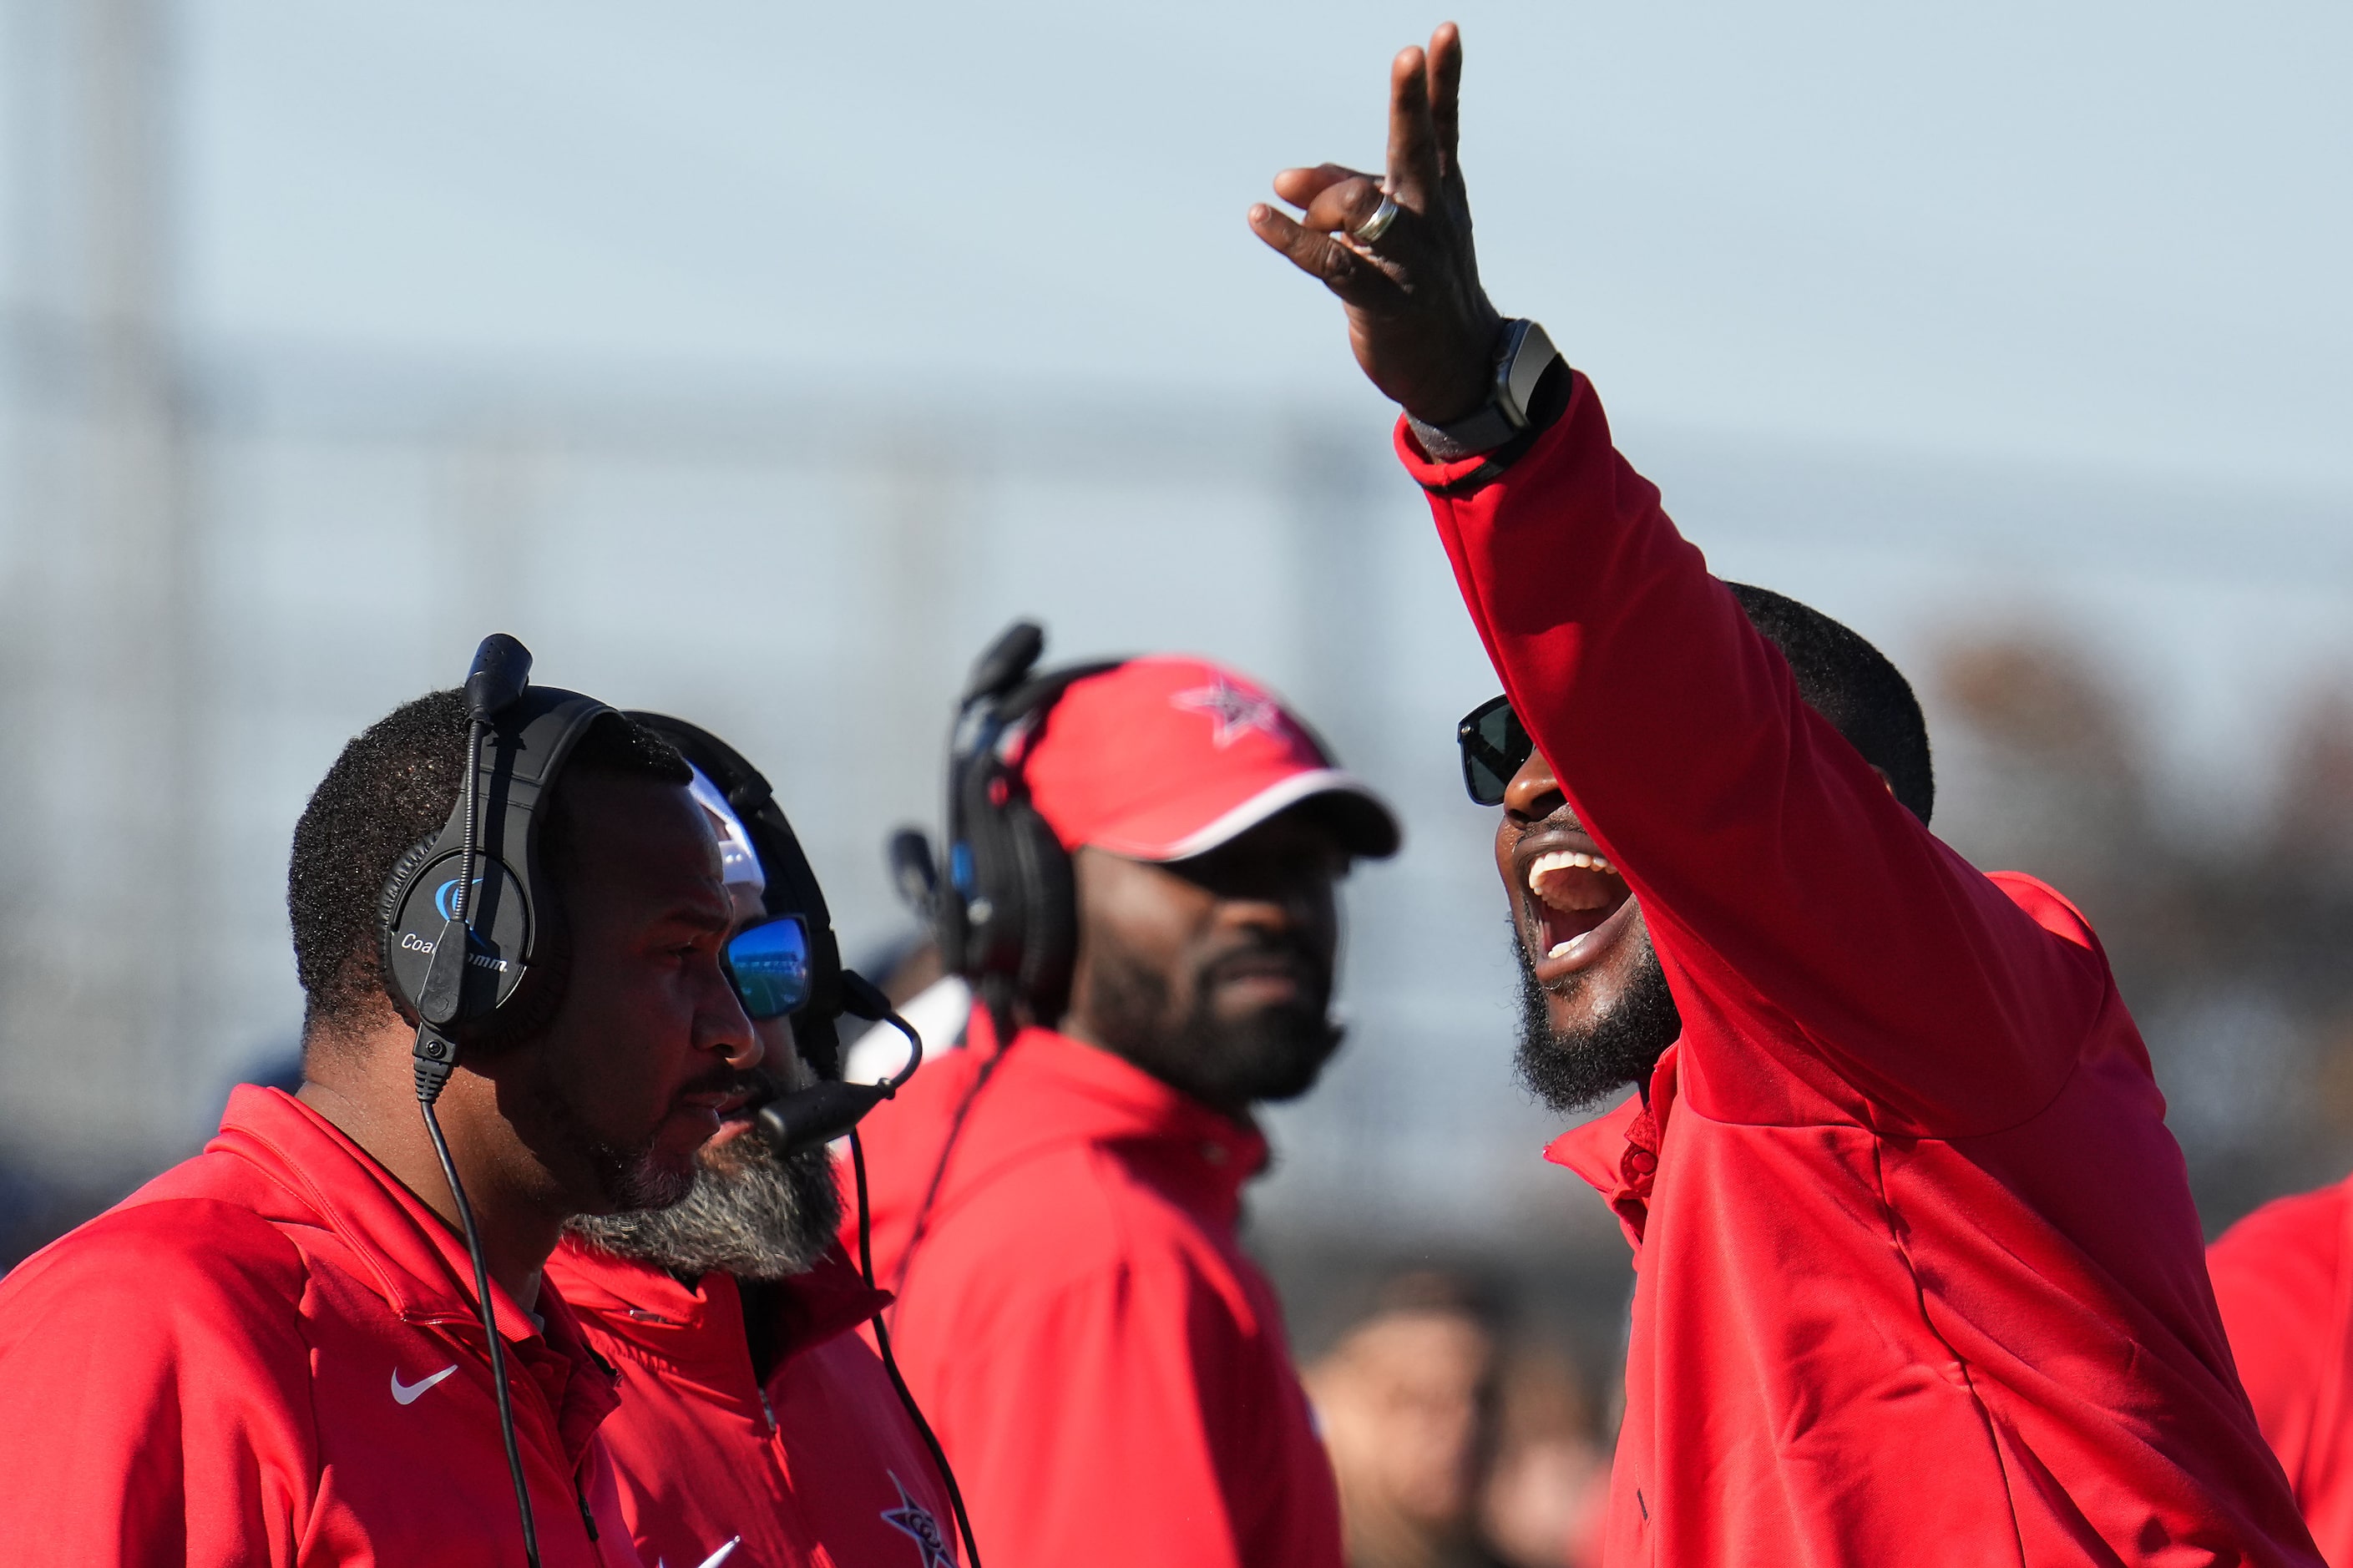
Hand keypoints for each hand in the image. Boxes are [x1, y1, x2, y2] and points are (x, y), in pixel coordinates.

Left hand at [1250, 23, 1505, 426]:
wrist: (1457, 364)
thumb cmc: (1419, 285)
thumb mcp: (1390, 231)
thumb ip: (1340, 191)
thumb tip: (1283, 178)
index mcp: (1440, 193)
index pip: (1441, 127)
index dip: (1442, 81)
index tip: (1441, 33)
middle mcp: (1431, 219)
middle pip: (1417, 151)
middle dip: (1410, 103)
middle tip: (1406, 56)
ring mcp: (1411, 261)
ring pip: (1366, 207)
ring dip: (1325, 199)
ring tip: (1295, 206)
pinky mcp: (1384, 302)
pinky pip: (1332, 264)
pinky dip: (1291, 240)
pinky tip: (1260, 218)